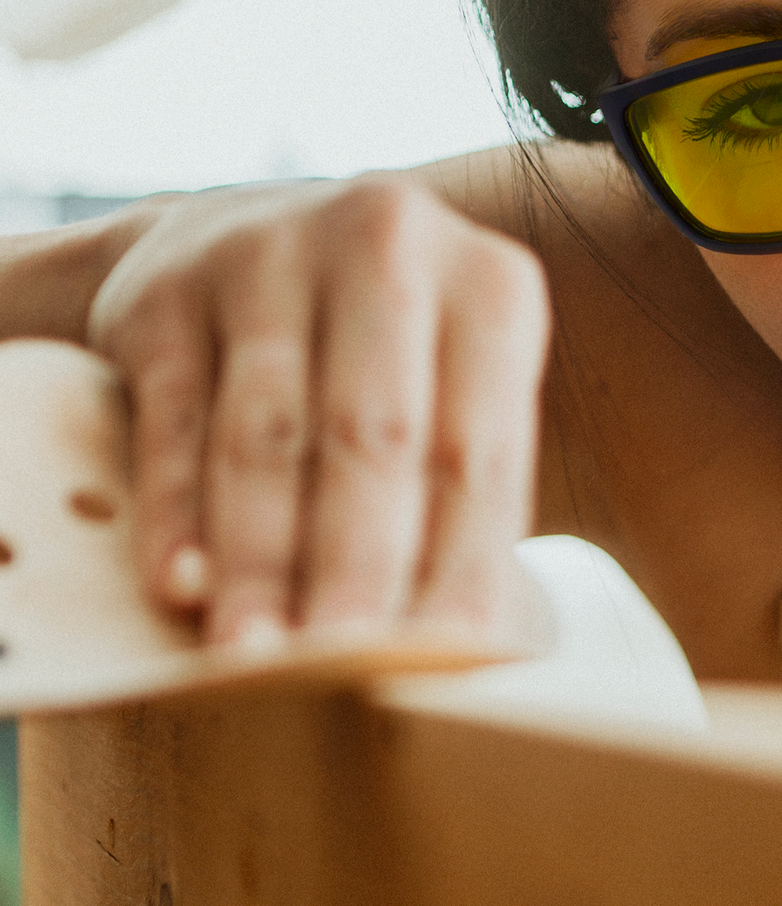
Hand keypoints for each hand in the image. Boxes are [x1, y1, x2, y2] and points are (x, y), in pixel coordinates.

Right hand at [87, 175, 548, 649]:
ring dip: (260, 559)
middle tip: (342, 665)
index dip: (466, 559)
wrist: (235, 239)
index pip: (480, 447)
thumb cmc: (381, 353)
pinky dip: (175, 512)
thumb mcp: (451, 383)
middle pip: (375, 433)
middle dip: (358, 564)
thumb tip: (465, 643)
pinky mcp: (166, 288)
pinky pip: (173, 419)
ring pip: (268, 434)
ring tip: (256, 655)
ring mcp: (270, 253)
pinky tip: (179, 587)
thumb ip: (462, 490)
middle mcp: (389, 242)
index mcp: (491, 283)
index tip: (450, 657)